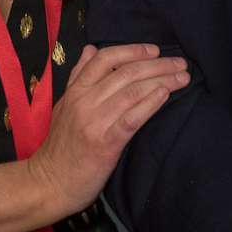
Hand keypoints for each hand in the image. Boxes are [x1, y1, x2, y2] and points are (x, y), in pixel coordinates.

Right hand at [24, 42, 188, 219]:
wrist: (49, 183)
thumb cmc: (61, 146)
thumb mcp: (64, 105)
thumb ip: (78, 76)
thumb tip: (90, 48)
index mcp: (75, 91)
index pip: (104, 58)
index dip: (133, 50)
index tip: (155, 50)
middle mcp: (84, 102)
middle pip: (126, 73)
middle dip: (157, 65)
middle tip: (180, 63)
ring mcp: (95, 122)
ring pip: (132, 92)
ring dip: (162, 81)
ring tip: (182, 77)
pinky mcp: (105, 143)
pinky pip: (131, 118)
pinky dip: (150, 103)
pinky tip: (165, 94)